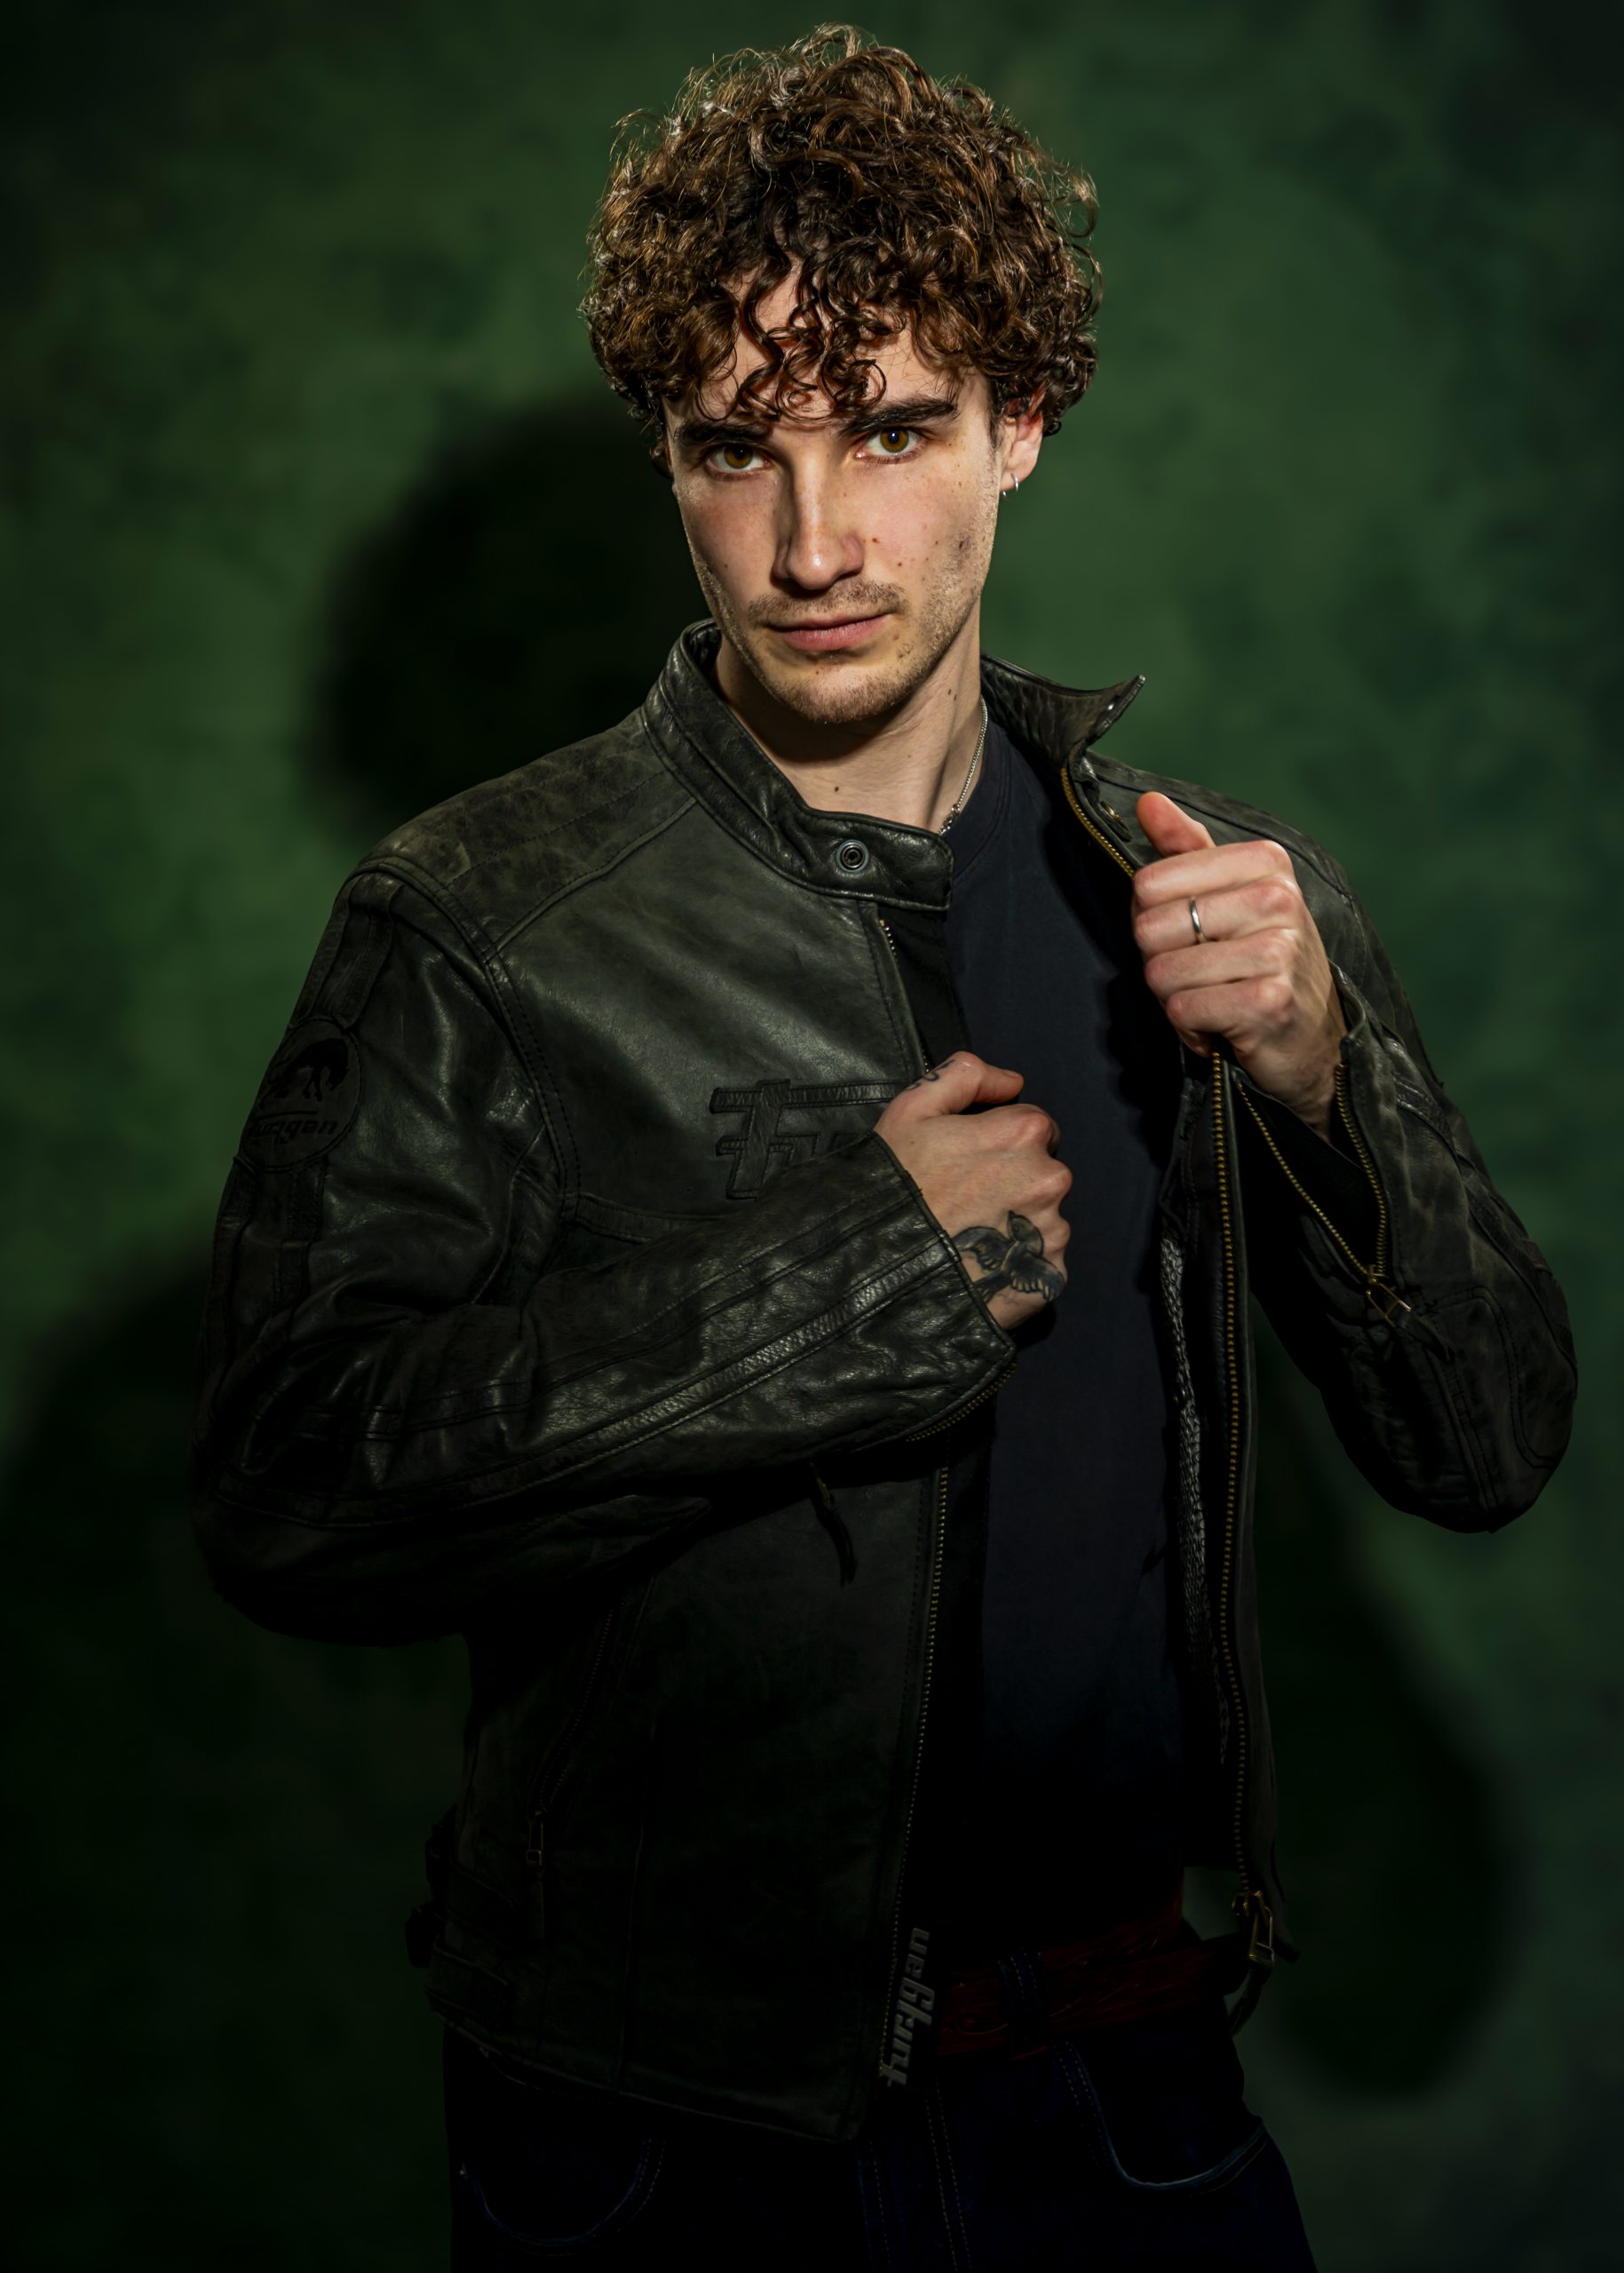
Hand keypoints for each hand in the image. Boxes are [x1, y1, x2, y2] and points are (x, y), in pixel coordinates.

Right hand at [873, 1052, 1070, 1329]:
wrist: (880, 1264)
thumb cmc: (896, 1182)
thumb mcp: (913, 1108)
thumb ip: (966, 1075)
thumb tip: (1013, 1082)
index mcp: (1025, 1132)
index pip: (1035, 1126)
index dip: (1001, 1141)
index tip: (970, 1162)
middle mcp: (1051, 1179)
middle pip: (1043, 1172)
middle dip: (1014, 1181)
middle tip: (967, 1200)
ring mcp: (1053, 1230)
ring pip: (1044, 1218)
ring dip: (1019, 1223)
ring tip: (972, 1236)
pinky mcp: (1051, 1275)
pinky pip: (1042, 1260)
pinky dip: (1019, 1261)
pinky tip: (983, 1263)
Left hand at [1132, 791, 1346, 1133]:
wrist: (1313, 1038)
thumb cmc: (1260, 962)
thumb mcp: (1229, 896)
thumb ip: (1185, 849)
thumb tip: (1148, 802)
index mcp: (1264, 862)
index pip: (1149, 883)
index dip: (1151, 919)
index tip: (1190, 935)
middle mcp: (1277, 898)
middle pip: (1149, 929)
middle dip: (1162, 962)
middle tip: (1201, 974)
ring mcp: (1278, 950)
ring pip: (1162, 973)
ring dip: (1175, 999)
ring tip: (1213, 998)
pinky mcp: (1270, 1001)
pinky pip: (1183, 1010)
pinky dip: (1191, 1028)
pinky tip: (1221, 1026)